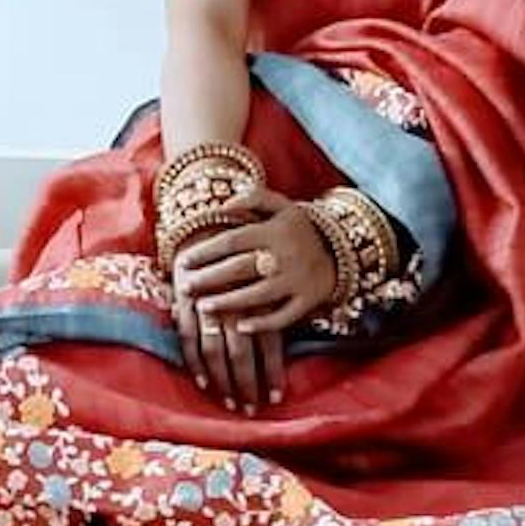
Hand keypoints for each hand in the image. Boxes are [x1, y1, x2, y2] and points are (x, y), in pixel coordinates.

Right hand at [170, 229, 284, 413]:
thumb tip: (289, 333)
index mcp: (258, 294)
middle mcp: (234, 302)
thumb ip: (275, 301)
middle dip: (248, 383)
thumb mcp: (265, 271)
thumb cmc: (243, 252)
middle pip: (243, 353)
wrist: (205, 224)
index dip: (273, 371)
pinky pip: (190, 341)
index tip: (278, 396)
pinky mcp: (184, 305)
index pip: (269, 341)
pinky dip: (197, 364)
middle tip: (253, 408)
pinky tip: (205, 384)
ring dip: (225, 381)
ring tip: (233, 403)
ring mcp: (206, 305)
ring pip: (216, 352)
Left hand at [179, 186, 336, 333]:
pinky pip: (284, 316)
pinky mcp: (308, 301)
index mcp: (274, 230)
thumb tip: (224, 204)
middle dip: (209, 278)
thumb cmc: (300, 229)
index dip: (205, 251)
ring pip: (257, 295)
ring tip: (202, 308)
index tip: (183, 261)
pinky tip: (241, 328)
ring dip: (228, 303)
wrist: (341, 251)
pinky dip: (263, 324)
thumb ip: (254, 197)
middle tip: (184, 287)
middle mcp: (284, 255)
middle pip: (239, 268)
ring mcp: (297, 280)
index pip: (232, 240)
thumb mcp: (282, 205)